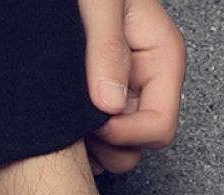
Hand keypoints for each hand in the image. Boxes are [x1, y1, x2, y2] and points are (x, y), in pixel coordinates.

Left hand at [78, 0, 186, 173]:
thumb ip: (108, 48)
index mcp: (161, 57)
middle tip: (76, 123)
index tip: (96, 124)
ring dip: (92, 147)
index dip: (127, 134)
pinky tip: (61, 123)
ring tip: (66, 121)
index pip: (160, 126)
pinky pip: (97, 143)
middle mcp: (146, 80)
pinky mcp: (100, 101)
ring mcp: (124, 94)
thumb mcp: (101, 2)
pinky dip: (80, 144)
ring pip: (118, 149)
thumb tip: (111, 104)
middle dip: (108, 143)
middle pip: (140, 144)